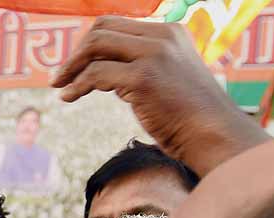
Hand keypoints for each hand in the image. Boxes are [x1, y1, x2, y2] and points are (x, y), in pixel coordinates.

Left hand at [51, 16, 268, 176]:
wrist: (213, 135)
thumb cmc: (189, 117)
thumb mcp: (167, 80)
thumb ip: (140, 67)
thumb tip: (102, 70)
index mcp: (170, 32)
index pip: (116, 24)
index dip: (90, 43)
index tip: (75, 65)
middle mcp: (162, 36)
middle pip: (102, 29)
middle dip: (76, 52)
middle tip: (62, 76)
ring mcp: (154, 54)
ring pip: (96, 46)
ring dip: (72, 67)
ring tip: (60, 86)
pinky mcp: (144, 77)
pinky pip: (96, 74)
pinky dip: (77, 85)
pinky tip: (68, 98)